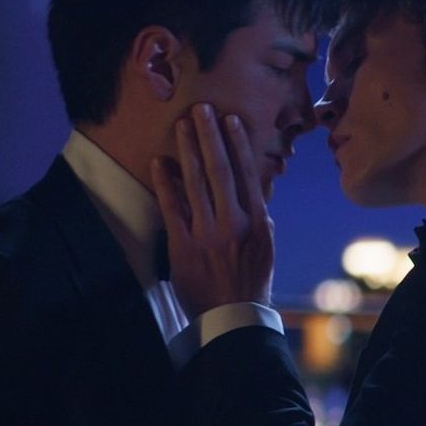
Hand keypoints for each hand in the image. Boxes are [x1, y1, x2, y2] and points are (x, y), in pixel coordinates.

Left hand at [147, 104, 274, 315]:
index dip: (237, 145)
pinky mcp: (184, 245)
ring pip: (196, 183)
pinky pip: (173, 208)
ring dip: (188, 151)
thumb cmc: (250, 281)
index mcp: (257, 222)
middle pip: (220, 171)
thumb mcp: (265, 247)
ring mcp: (208, 233)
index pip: (247, 175)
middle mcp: (234, 223)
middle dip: (210, 137)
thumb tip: (254, 187)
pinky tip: (160, 162)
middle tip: (201, 109)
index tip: (229, 121)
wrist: (232, 315)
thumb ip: (258, 216)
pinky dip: (166, 183)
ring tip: (181, 125)